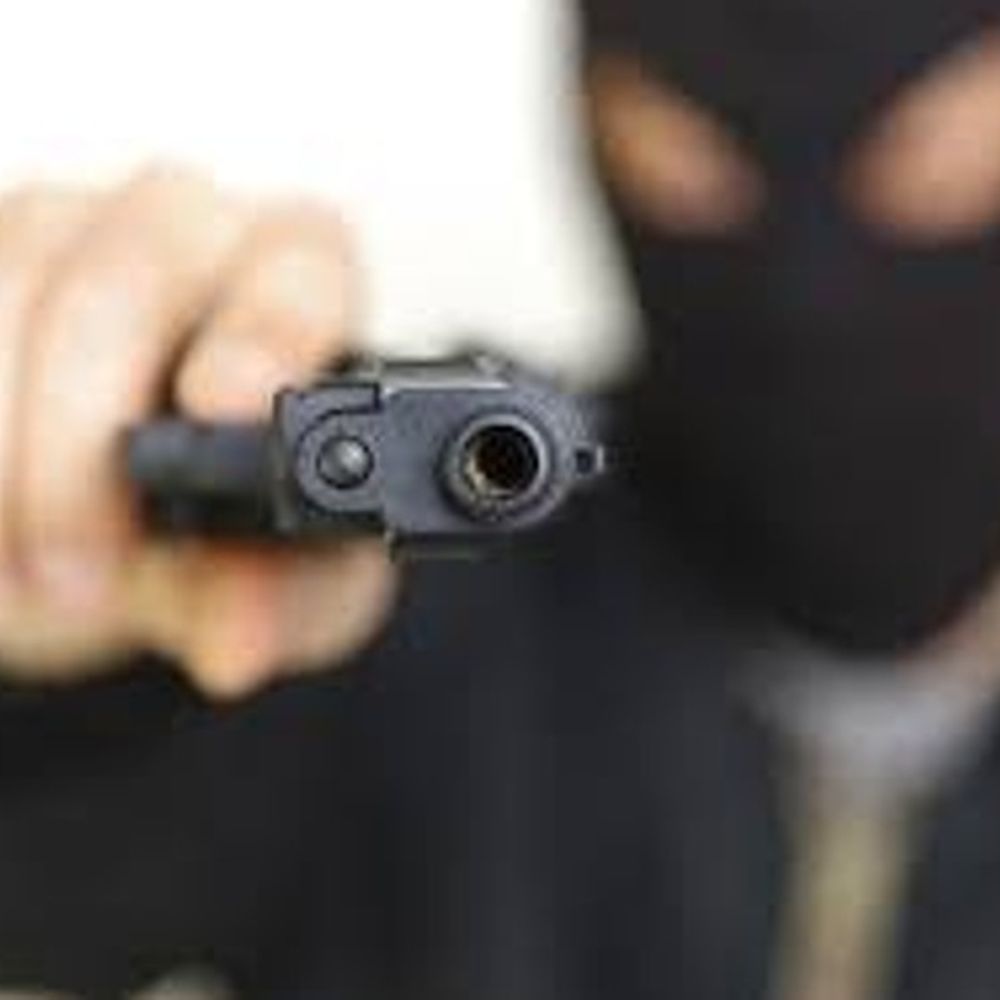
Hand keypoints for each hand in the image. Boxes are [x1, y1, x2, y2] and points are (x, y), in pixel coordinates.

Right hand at [0, 164, 396, 697]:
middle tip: (82, 573)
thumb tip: (238, 642)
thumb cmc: (232, 535)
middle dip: (86, 434)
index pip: (299, 267)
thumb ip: (281, 601)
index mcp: (303, 285)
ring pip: (12, 292)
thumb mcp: (286, 583)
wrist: (122, 540)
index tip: (221, 407)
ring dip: (5, 455)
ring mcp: (66, 231)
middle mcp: (191, 235)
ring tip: (31, 574)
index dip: (265, 328)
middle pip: (132, 272)